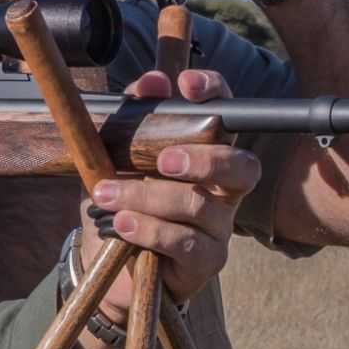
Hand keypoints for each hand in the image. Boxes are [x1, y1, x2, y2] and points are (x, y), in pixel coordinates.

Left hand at [79, 68, 261, 319]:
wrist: (106, 267)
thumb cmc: (118, 205)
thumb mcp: (112, 160)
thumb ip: (130, 120)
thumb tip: (151, 81)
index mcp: (204, 156)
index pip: (226, 116)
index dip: (216, 95)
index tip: (186, 84)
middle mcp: (221, 190)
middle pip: (242, 167)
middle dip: (204, 159)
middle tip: (162, 160)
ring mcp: (218, 228)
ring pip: (199, 205)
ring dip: (147, 197)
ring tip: (108, 195)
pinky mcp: (205, 261)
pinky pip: (187, 243)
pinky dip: (150, 230)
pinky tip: (121, 224)